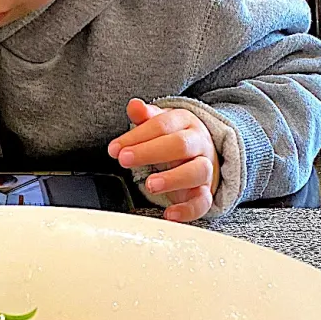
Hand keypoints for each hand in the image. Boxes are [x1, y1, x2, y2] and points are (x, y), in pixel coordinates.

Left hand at [108, 99, 219, 221]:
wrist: (205, 154)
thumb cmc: (175, 139)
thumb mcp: (161, 124)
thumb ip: (146, 117)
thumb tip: (134, 105)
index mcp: (185, 124)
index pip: (162, 125)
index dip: (137, 136)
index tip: (115, 149)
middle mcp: (199, 144)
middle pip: (180, 145)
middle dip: (150, 152)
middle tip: (125, 159)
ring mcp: (205, 168)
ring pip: (196, 171)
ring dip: (172, 179)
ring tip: (150, 184)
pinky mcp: (205, 192)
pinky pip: (202, 202)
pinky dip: (187, 210)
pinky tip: (169, 214)